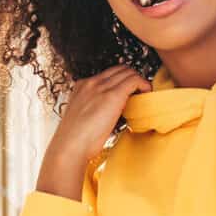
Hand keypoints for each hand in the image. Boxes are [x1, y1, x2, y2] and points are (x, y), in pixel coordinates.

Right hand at [36, 64, 151, 199]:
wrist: (70, 146)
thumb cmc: (76, 139)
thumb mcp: (82, 116)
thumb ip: (94, 108)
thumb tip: (109, 111)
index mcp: (81, 86)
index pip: (107, 74)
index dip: (122, 80)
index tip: (130, 90)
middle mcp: (91, 83)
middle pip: (119, 69)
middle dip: (132, 77)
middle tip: (140, 91)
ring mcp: (101, 87)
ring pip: (128, 72)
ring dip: (139, 81)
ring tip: (143, 94)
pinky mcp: (112, 95)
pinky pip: (134, 80)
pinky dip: (144, 84)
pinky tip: (146, 94)